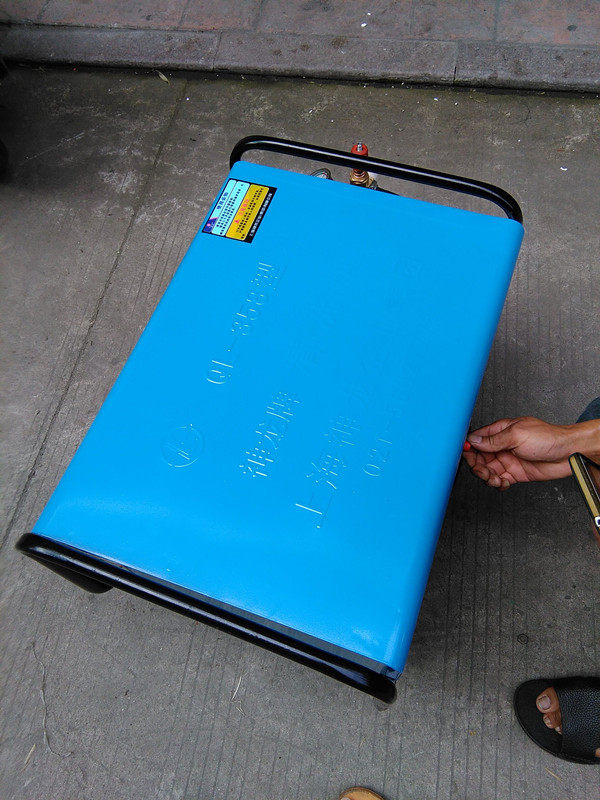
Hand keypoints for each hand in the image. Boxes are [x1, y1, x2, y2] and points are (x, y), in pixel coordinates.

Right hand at [462, 416, 576, 489]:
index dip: (469, 447)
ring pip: (487, 470)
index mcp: (501, 431)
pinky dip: (496, 484)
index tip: (465, 454)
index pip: (477, 439)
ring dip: (486, 476)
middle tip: (482, 470)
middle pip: (479, 457)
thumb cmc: (548, 437)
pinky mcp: (515, 473)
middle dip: (477, 465)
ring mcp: (508, 460)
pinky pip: (498, 480)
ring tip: (493, 478)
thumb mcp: (517, 435)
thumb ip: (493, 440)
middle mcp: (502, 446)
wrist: (568, 453)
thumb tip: (473, 440)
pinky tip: (501, 482)